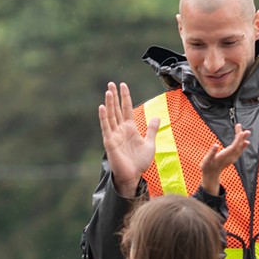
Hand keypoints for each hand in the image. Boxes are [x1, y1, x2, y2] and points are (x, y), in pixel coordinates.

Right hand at [99, 81, 159, 197]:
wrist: (133, 176)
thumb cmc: (140, 162)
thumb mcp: (150, 143)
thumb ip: (151, 129)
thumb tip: (156, 116)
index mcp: (130, 128)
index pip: (126, 109)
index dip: (125, 97)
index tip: (123, 85)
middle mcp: (121, 129)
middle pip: (116, 109)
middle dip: (114, 96)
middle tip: (111, 83)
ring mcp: (114, 135)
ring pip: (111, 116)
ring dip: (109, 104)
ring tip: (108, 91)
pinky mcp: (110, 142)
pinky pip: (106, 127)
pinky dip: (104, 117)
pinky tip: (102, 107)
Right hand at [198, 124, 249, 195]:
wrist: (211, 175)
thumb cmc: (207, 167)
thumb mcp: (207, 161)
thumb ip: (212, 153)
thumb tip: (216, 145)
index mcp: (224, 156)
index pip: (234, 147)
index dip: (238, 140)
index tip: (241, 132)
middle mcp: (231, 157)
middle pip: (238, 146)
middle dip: (241, 136)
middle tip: (241, 126)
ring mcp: (232, 158)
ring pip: (239, 148)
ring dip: (243, 139)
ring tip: (247, 132)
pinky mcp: (232, 158)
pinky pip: (239, 150)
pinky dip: (242, 145)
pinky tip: (245, 141)